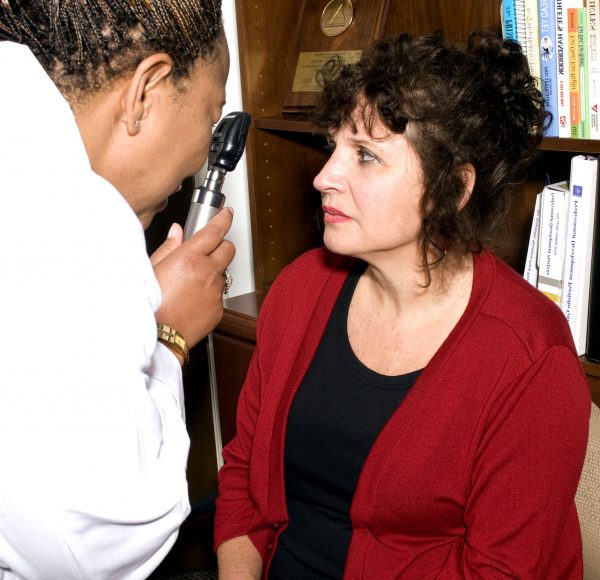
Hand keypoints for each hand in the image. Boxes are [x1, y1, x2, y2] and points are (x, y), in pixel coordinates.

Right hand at [151, 208, 234, 347]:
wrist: (159, 337)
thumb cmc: (150, 304)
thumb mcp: (152, 269)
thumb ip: (169, 247)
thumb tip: (177, 232)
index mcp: (189, 258)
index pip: (215, 231)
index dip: (223, 219)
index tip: (226, 214)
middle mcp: (207, 272)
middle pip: (228, 249)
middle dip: (221, 246)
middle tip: (207, 250)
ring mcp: (215, 291)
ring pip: (223, 273)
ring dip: (212, 272)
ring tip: (190, 283)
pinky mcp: (219, 308)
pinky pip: (219, 295)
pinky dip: (209, 293)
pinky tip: (192, 300)